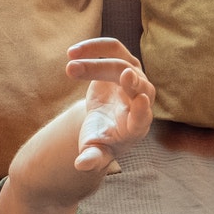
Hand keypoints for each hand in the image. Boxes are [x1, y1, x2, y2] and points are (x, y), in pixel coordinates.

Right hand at [64, 38, 153, 171]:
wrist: (104, 121)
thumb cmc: (101, 139)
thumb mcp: (95, 150)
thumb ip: (92, 158)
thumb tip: (81, 165)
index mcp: (137, 124)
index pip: (144, 117)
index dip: (142, 110)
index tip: (141, 102)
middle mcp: (141, 99)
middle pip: (138, 87)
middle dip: (127, 81)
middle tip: (118, 75)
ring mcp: (135, 78)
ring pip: (121, 64)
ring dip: (96, 63)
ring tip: (69, 66)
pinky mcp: (124, 62)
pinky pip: (113, 48)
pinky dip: (95, 47)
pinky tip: (72, 52)